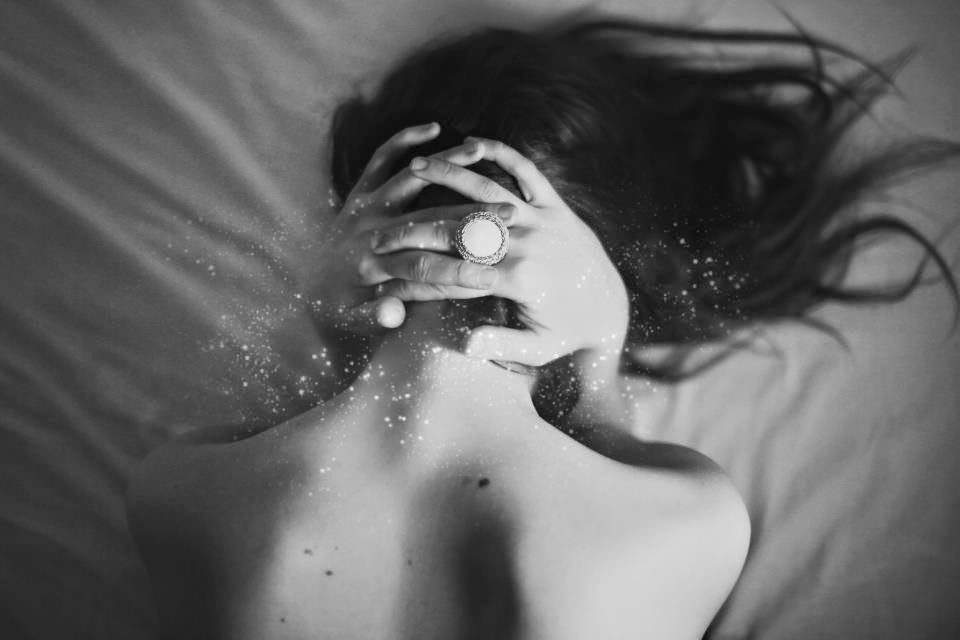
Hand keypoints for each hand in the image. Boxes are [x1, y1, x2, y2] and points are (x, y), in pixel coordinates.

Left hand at [309, 124, 514, 333]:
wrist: (305, 285)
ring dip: (446, 164)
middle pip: (430, 220)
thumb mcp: (351, 323)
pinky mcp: (361, 190)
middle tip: (512, 214)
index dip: (459, 273)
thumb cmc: (338, 309)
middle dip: (472, 216)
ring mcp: (366, 207)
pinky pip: (381, 158)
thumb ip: (374, 318)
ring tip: (480, 153)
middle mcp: (371, 232)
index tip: (493, 276)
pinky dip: (405, 140)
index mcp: (373, 269)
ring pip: (411, 179)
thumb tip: (393, 314)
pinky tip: (435, 129)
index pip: (424, 270)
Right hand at [372, 137, 629, 365]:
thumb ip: (502, 346)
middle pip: (459, 229)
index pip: (453, 274)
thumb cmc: (566, 332)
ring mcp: (542, 220)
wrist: (609, 305)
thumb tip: (466, 344)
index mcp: (520, 282)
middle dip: (415, 227)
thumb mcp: (537, 349)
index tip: (382, 274)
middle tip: (378, 228)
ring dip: (449, 175)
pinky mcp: (555, 205)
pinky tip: (472, 142)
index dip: (414, 275)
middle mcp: (529, 246)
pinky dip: (501, 154)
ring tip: (415, 165)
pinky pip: (527, 172)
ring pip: (487, 191)